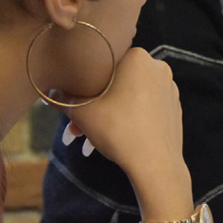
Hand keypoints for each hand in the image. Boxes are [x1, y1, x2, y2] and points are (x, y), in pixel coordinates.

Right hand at [60, 47, 192, 220]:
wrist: (156, 164)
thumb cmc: (119, 130)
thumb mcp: (83, 113)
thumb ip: (63, 99)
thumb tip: (47, 92)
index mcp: (138, 58)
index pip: (103, 62)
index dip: (84, 82)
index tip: (73, 102)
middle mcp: (158, 66)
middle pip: (116, 81)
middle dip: (94, 103)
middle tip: (77, 127)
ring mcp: (169, 86)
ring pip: (130, 95)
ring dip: (108, 112)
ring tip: (90, 138)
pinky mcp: (174, 106)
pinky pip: (146, 106)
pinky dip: (129, 116)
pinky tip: (116, 136)